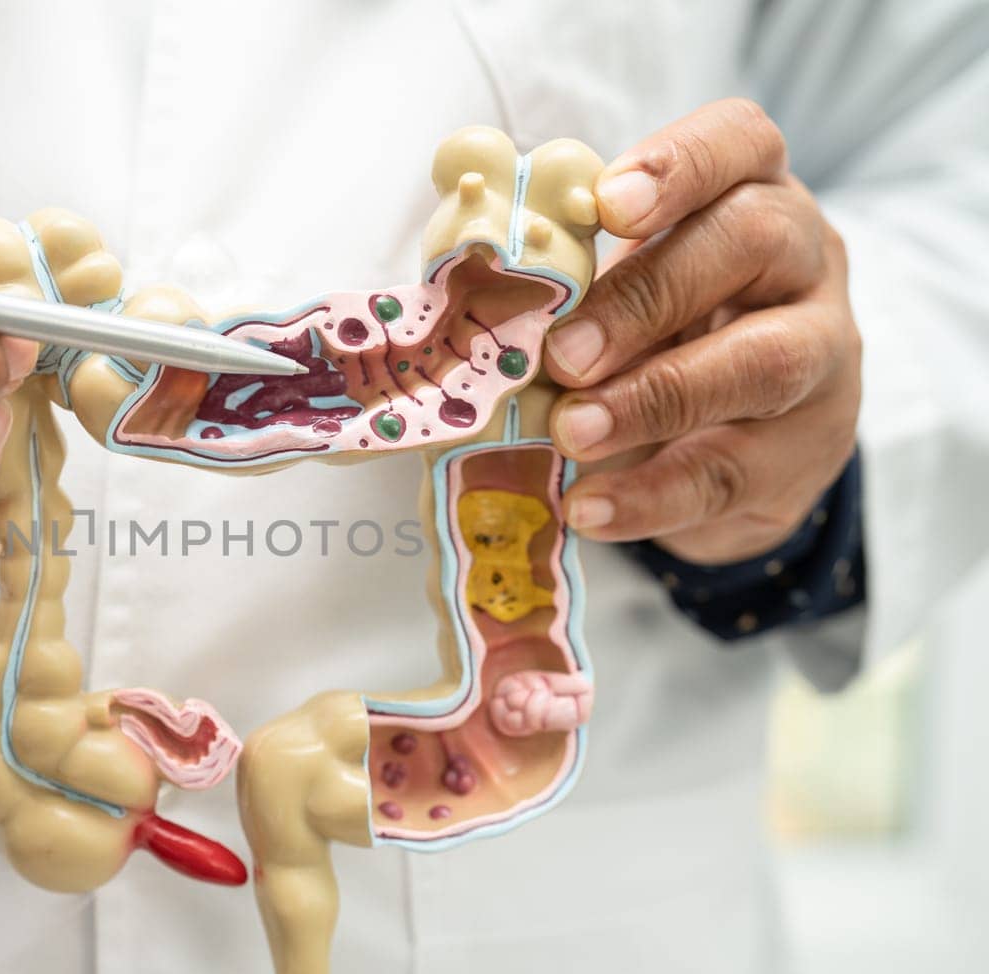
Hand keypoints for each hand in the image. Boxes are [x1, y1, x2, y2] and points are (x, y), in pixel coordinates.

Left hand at [546, 98, 861, 563]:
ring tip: (571, 432)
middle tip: (564, 353)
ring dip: (653, 399)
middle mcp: (803, 260)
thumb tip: (475, 291)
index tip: (609, 205)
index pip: (741, 142)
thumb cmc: (663, 332)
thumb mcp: (624, 285)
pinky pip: (733, 471)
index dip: (679, 163)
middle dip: (647, 296)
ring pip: (763, 362)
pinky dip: (652, 495)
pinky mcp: (805, 451)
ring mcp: (822, 353)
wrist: (744, 442)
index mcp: (750, 192)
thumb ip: (572, 272)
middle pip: (751, 241)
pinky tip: (590, 507)